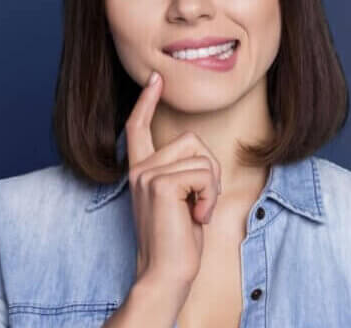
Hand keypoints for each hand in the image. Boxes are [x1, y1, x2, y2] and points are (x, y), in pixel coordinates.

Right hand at [124, 70, 222, 289]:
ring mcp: (147, 175)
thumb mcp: (180, 199)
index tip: (154, 78)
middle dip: (210, 170)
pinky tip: (196, 217)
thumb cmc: (178, 240)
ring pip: (203, 158)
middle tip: (199, 203)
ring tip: (196, 212)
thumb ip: (181, 173)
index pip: (138, 127)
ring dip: (212, 187)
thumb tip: (198, 152)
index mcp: (141, 171)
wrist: (166, 272)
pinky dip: (210, 197)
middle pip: (191, 141)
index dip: (146, 101)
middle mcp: (140, 169)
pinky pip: (205, 174)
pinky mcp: (160, 184)